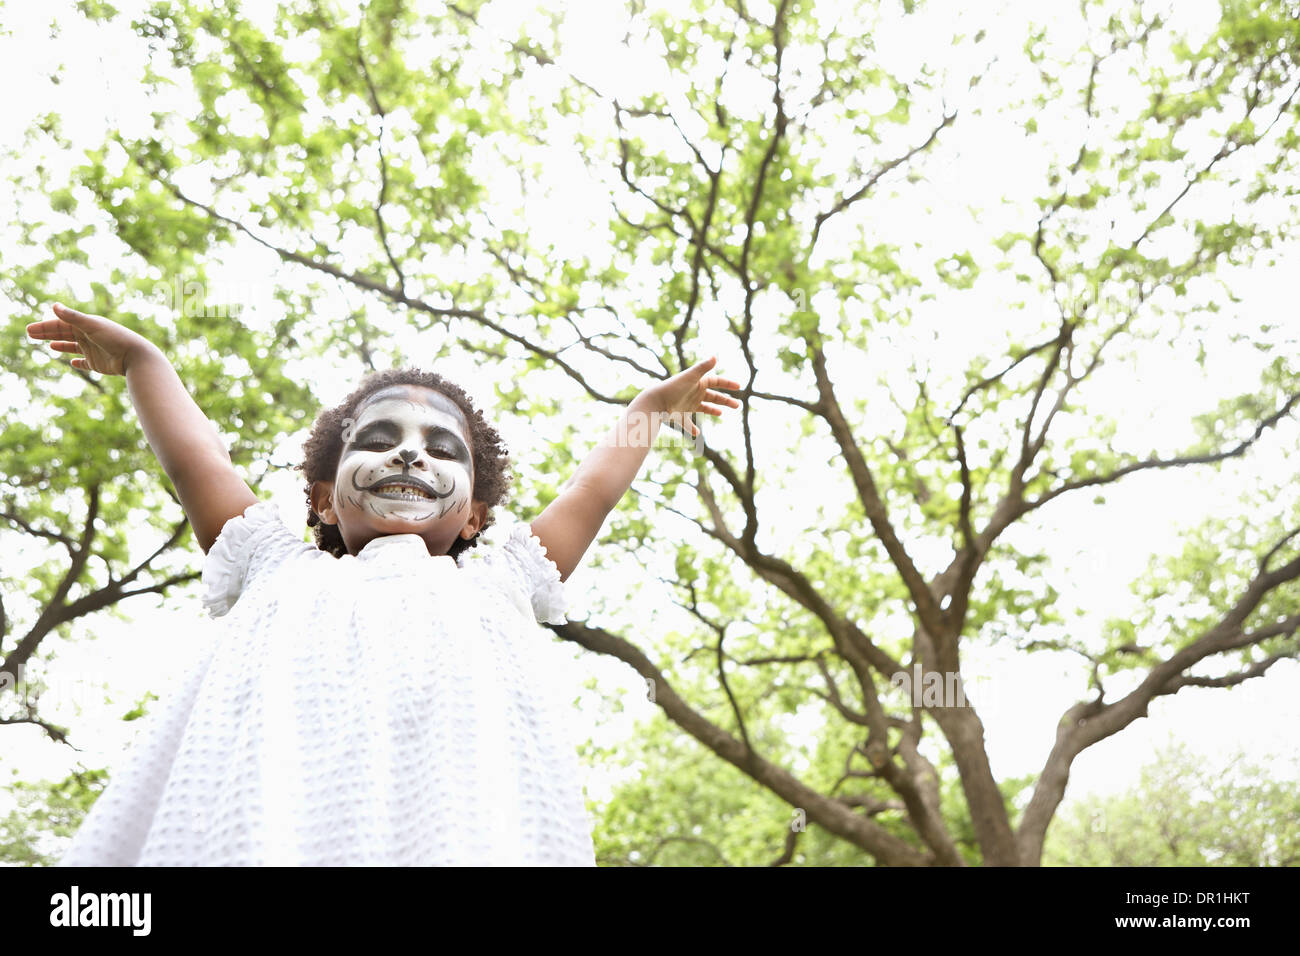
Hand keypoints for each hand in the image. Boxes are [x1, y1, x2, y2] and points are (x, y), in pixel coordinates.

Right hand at [26, 303, 156, 375]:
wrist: (136, 356)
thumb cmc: (115, 338)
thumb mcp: (92, 326)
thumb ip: (72, 317)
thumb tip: (53, 306)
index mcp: (87, 325)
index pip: (61, 324)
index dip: (45, 326)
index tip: (29, 330)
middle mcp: (89, 336)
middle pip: (64, 333)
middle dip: (48, 333)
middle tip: (30, 334)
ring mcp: (94, 350)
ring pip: (73, 347)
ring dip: (61, 345)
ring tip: (49, 346)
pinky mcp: (99, 363)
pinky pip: (86, 363)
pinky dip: (78, 362)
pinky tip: (72, 363)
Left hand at [646, 356, 741, 437]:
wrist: (655, 401)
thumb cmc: (673, 388)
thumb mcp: (690, 377)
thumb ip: (703, 367)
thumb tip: (715, 356)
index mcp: (698, 383)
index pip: (716, 381)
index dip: (727, 384)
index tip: (739, 387)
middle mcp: (694, 393)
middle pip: (713, 396)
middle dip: (725, 400)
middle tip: (737, 405)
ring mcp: (687, 404)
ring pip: (703, 407)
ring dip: (713, 410)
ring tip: (721, 413)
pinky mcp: (680, 415)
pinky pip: (688, 423)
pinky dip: (692, 428)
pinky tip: (696, 434)